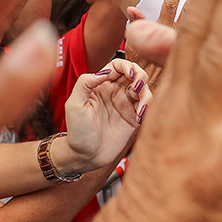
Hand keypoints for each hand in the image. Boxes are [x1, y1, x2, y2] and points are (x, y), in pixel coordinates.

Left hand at [61, 59, 149, 173]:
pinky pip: (146, 106)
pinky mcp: (133, 118)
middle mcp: (115, 92)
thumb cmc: (77, 131)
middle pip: (134, 73)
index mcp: (100, 85)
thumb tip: (105, 71)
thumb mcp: (74, 104)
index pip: (117, 65)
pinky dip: (148, 106)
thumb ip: (85, 83)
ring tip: (140, 107)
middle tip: (137, 86)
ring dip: (145, 93)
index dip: (126, 65)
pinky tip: (140, 115)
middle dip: (140, 75)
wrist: (85, 156)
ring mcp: (125, 104)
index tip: (129, 74)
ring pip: (143, 89)